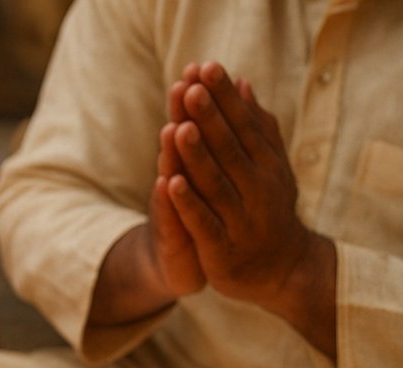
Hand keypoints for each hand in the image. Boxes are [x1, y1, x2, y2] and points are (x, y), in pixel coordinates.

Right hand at [147, 70, 204, 298]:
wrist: (180, 265)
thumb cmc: (203, 214)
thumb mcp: (214, 174)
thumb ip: (222, 134)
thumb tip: (237, 90)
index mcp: (194, 164)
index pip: (195, 124)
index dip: (197, 99)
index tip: (200, 67)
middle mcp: (178, 179)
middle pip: (178, 142)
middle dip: (182, 115)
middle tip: (183, 86)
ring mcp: (171, 207)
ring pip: (170, 175)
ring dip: (171, 153)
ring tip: (173, 129)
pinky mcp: (170, 236)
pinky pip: (169, 216)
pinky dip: (168, 200)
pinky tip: (164, 184)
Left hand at [165, 62, 318, 309]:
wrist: (284, 269)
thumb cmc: (269, 209)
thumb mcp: (269, 166)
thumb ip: (257, 127)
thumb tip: (244, 83)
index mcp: (266, 166)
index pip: (244, 125)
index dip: (225, 98)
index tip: (207, 68)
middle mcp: (257, 189)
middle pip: (230, 150)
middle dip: (210, 119)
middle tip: (191, 88)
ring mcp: (240, 220)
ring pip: (216, 185)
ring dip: (197, 157)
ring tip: (179, 129)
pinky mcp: (222, 249)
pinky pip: (204, 223)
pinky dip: (188, 204)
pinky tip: (170, 184)